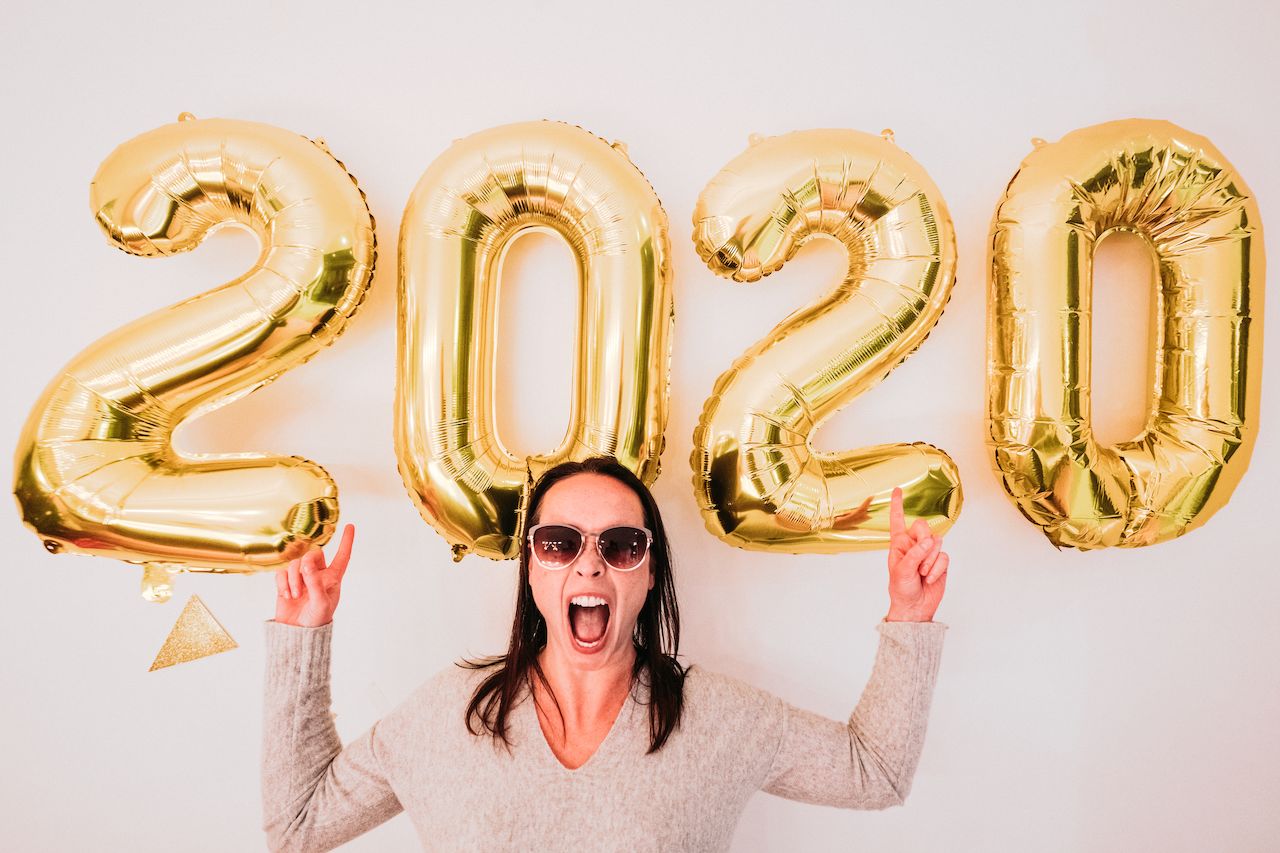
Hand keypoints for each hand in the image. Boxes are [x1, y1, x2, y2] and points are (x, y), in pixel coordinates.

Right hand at [273, 524, 354, 627]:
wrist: (296, 634)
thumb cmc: (315, 620)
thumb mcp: (320, 603)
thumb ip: (315, 583)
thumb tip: (307, 563)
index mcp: (333, 578)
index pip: (342, 557)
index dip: (346, 541)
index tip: (350, 526)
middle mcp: (318, 574)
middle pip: (313, 554)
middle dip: (306, 565)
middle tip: (303, 580)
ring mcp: (301, 578)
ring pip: (295, 563)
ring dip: (293, 579)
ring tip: (295, 596)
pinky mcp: (286, 582)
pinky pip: (281, 572)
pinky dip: (282, 583)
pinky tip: (286, 595)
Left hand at [884, 488, 947, 621]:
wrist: (915, 608)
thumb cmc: (901, 590)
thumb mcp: (901, 571)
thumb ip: (914, 554)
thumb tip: (928, 541)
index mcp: (898, 544)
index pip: (897, 520)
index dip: (897, 504)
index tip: (897, 489)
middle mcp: (913, 544)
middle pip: (924, 527)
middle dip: (924, 543)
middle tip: (919, 561)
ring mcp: (927, 553)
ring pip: (936, 542)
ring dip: (930, 560)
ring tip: (922, 574)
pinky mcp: (940, 562)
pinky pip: (944, 556)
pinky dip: (938, 568)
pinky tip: (930, 578)